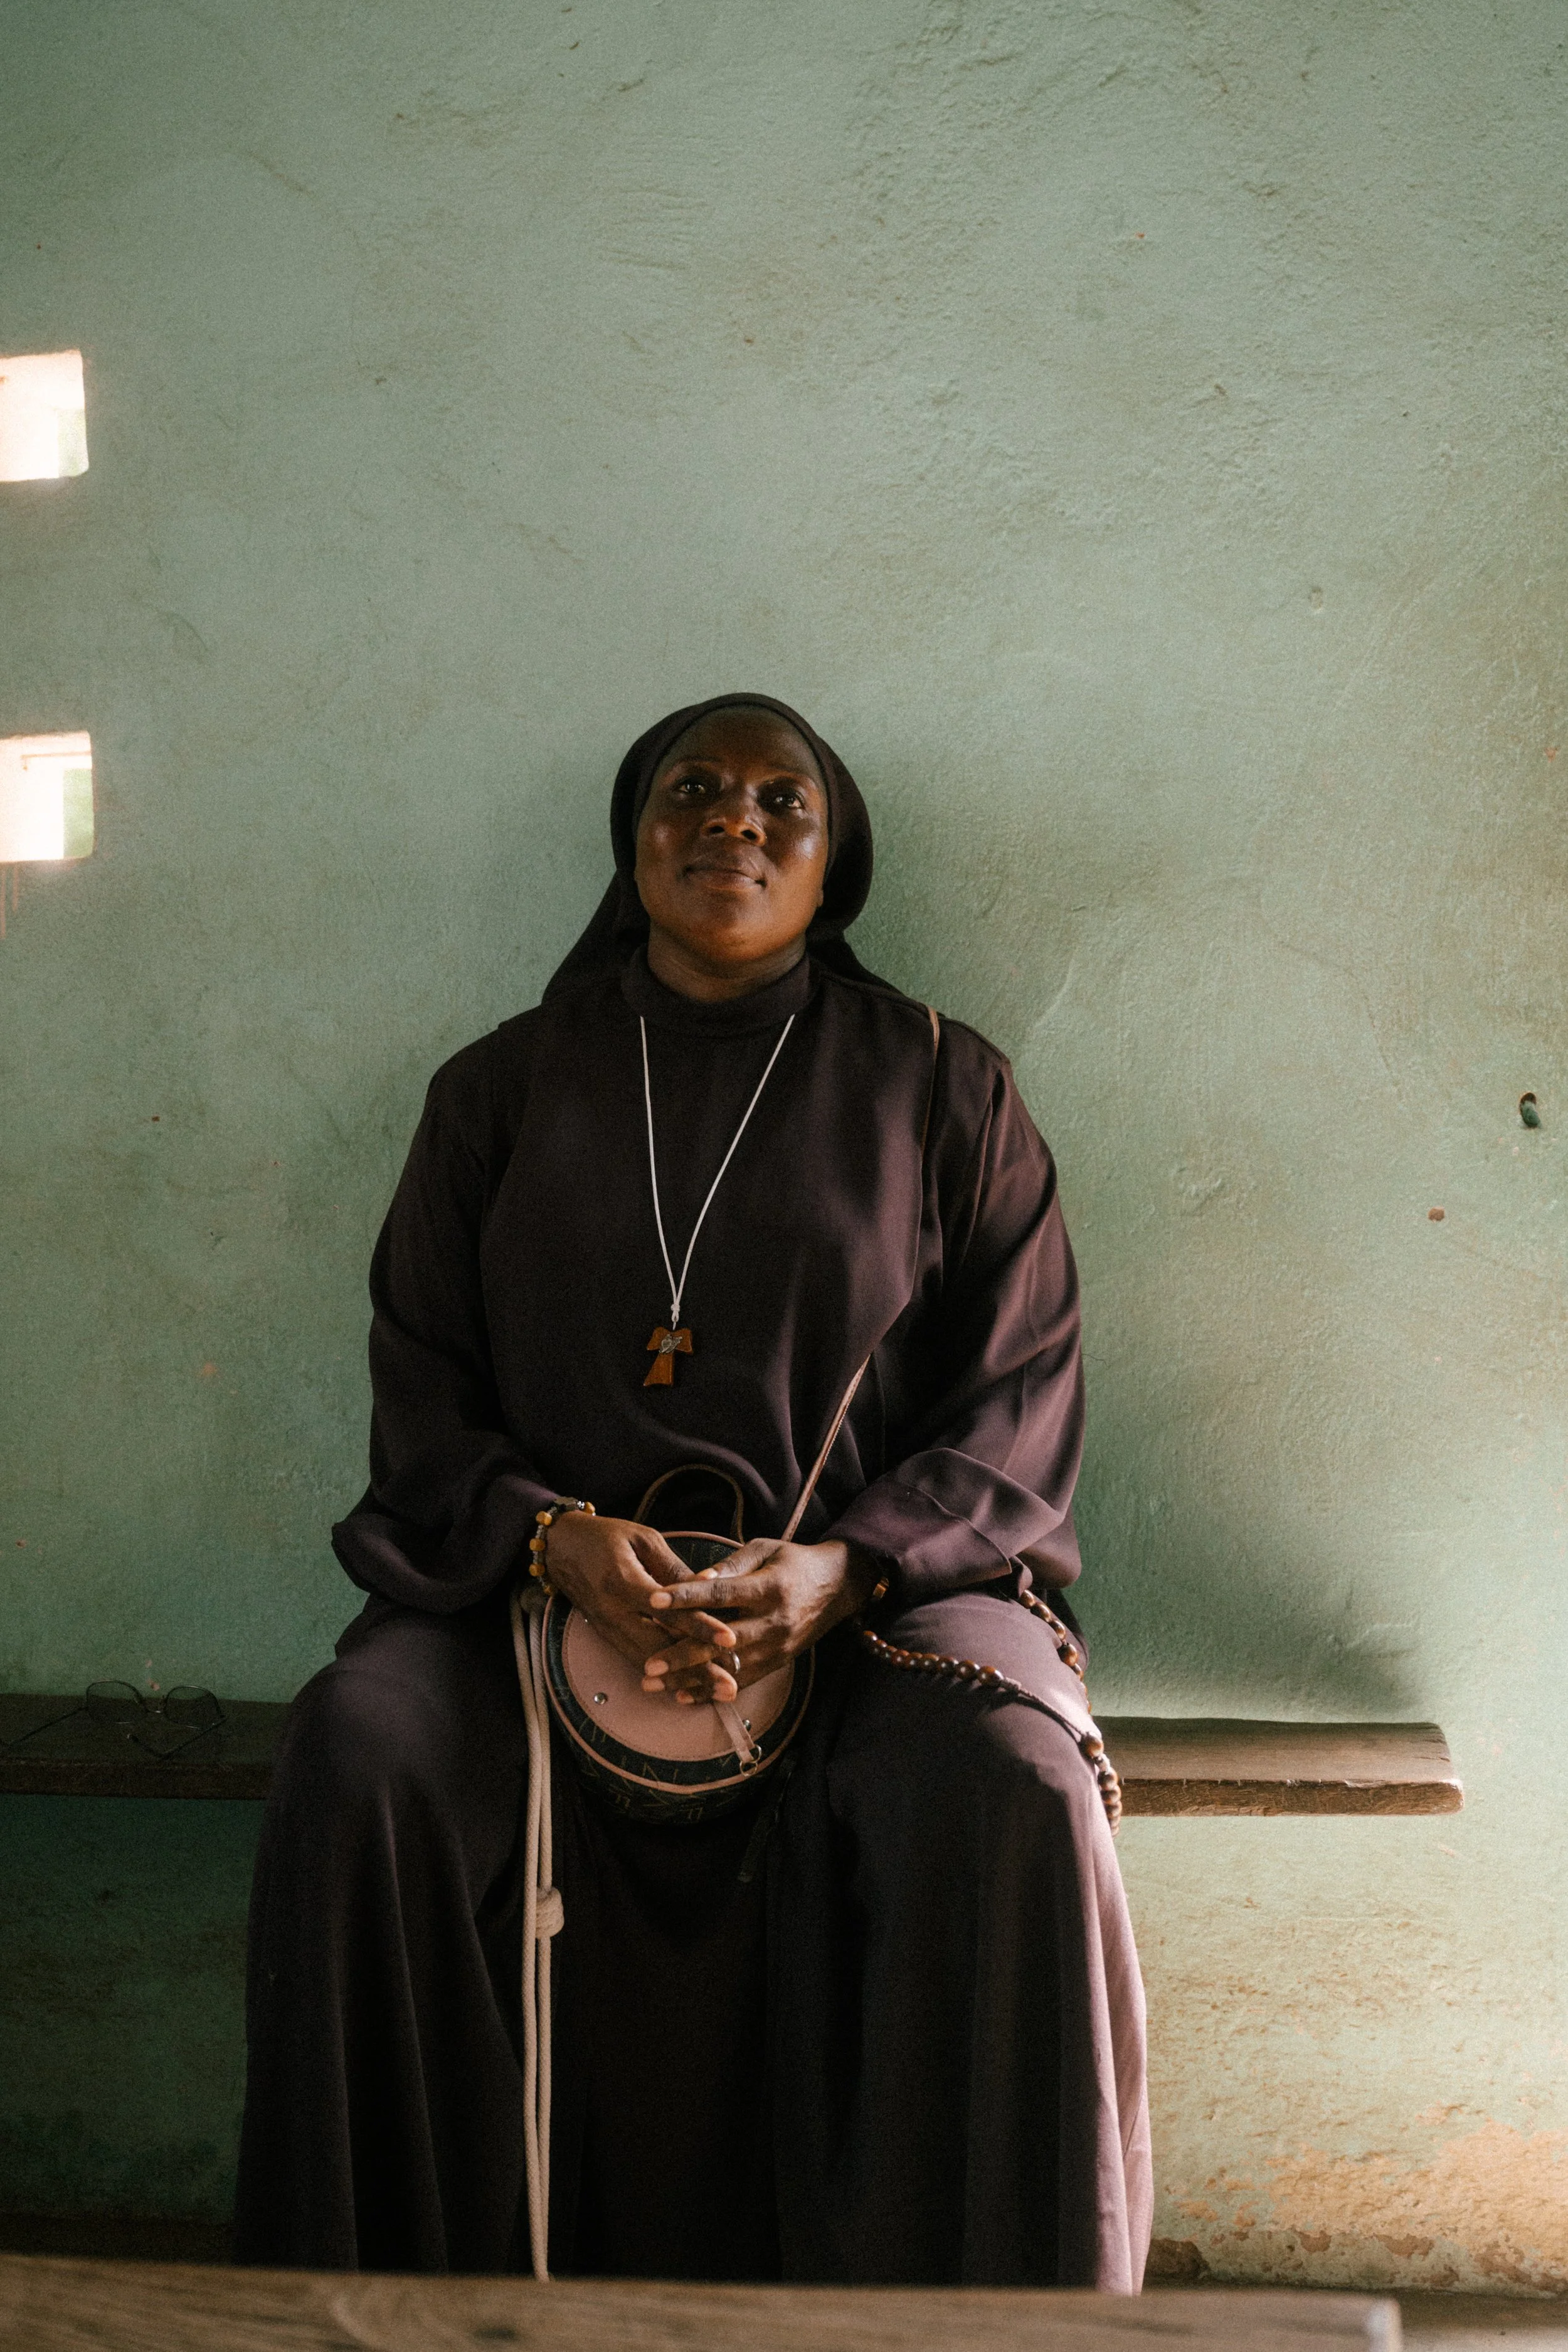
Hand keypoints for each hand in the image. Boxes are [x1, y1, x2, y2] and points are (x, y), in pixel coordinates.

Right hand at [543, 1512, 739, 1693]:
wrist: (561, 1549)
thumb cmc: (605, 1537)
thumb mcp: (643, 1540)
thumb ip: (674, 1568)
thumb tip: (711, 1585)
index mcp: (624, 1581)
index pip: (668, 1610)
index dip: (700, 1626)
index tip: (730, 1639)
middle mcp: (614, 1612)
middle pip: (660, 1648)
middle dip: (697, 1670)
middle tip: (731, 1686)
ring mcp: (608, 1629)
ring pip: (650, 1662)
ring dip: (686, 1680)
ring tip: (720, 1692)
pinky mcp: (608, 1637)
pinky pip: (639, 1660)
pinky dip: (665, 1677)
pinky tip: (691, 1689)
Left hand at [645, 1539, 882, 1698]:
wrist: (838, 1586)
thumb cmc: (793, 1561)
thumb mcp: (764, 1549)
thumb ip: (730, 1565)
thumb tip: (695, 1580)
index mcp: (769, 1588)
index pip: (721, 1595)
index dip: (686, 1597)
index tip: (654, 1600)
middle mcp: (773, 1622)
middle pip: (721, 1643)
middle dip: (681, 1655)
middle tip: (647, 1665)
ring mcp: (777, 1648)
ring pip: (727, 1669)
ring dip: (689, 1679)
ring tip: (653, 1684)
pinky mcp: (777, 1663)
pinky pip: (740, 1681)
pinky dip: (710, 1691)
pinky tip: (682, 1695)